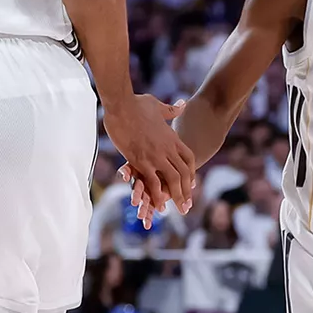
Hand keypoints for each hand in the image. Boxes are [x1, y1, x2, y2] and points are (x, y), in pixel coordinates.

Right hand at [102, 95, 192, 218]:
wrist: (121, 103)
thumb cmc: (136, 103)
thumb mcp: (157, 105)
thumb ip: (171, 109)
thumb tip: (184, 104)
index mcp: (171, 137)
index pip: (188, 159)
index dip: (190, 173)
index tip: (191, 184)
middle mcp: (167, 148)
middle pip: (183, 173)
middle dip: (187, 191)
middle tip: (188, 205)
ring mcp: (155, 155)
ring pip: (172, 180)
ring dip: (176, 197)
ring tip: (179, 210)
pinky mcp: (141, 160)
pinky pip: (153, 182)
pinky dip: (157, 195)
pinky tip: (159, 206)